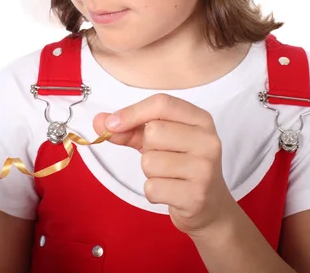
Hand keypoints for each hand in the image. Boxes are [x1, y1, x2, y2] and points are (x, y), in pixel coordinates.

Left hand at [93, 94, 238, 237]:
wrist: (210, 206)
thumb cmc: (180, 165)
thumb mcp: (158, 142)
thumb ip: (129, 129)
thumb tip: (99, 121)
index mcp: (200, 120)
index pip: (162, 103)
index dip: (133, 112)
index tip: (112, 124)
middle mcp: (208, 141)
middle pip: (153, 132)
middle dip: (146, 148)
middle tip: (162, 158)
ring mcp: (204, 169)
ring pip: (150, 162)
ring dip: (149, 172)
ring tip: (168, 176)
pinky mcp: (195, 196)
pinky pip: (152, 187)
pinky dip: (153, 192)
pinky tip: (169, 192)